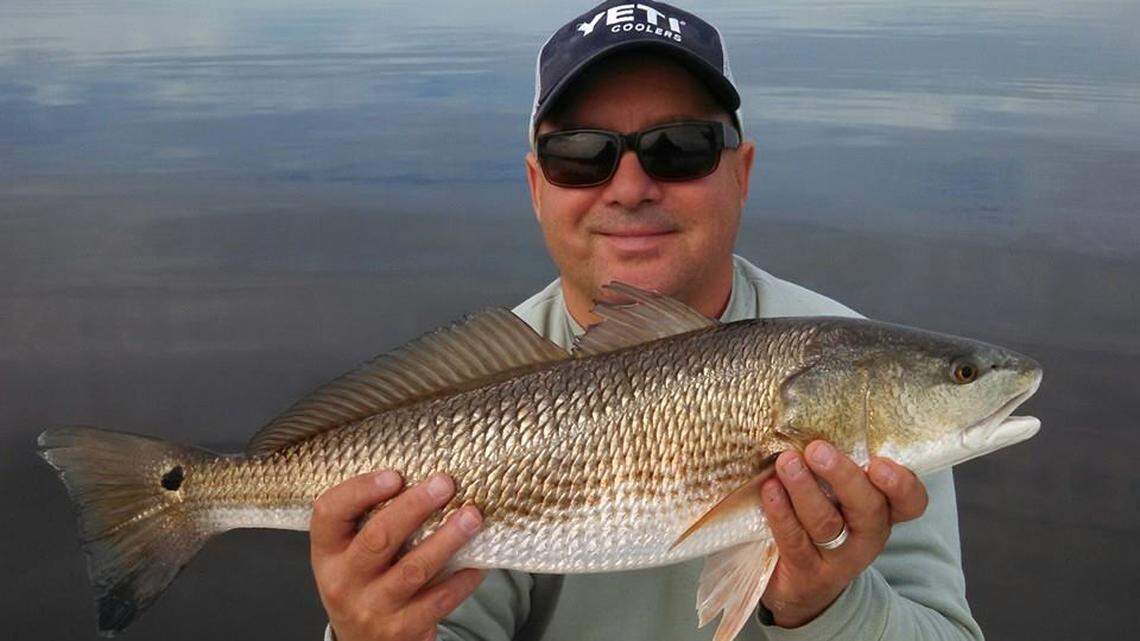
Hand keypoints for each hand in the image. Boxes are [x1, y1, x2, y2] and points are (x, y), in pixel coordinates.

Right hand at [310, 470, 485, 640]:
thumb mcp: (351, 555)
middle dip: (415, 506)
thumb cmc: (364, 584)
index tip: (395, 475)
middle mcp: (343, 582)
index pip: (329, 513)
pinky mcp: (401, 630)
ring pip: (414, 569)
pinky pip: (438, 600)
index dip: (361, 489)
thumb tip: (424, 480)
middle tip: (445, 484)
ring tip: (471, 517)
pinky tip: (477, 563)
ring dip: (447, 539)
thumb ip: (372, 521)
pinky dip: (461, 579)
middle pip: (378, 537)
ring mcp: (372, 608)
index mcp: (327, 553)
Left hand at [759, 441, 927, 627]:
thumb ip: (835, 465)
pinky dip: (781, 513)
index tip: (878, 463)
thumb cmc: (819, 522)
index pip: (910, 501)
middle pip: (868, 508)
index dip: (902, 484)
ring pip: (827, 523)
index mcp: (883, 510)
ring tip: (787, 462)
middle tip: (817, 450)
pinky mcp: (807, 572)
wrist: (801, 588)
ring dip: (805, 489)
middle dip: (843, 477)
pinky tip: (770, 490)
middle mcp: (868, 535)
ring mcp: (839, 557)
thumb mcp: (837, 495)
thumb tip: (811, 416)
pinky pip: (795, 540)